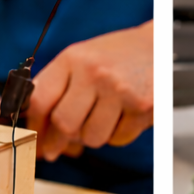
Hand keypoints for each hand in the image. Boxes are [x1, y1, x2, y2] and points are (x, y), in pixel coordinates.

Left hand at [27, 22, 152, 160]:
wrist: (159, 45)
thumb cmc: (117, 55)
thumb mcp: (82, 59)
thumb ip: (57, 86)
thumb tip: (36, 125)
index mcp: (73, 58)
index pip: (41, 100)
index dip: (35, 126)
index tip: (34, 138)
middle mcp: (94, 72)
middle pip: (64, 123)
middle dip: (58, 141)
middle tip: (57, 149)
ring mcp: (119, 90)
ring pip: (91, 137)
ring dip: (93, 136)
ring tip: (101, 119)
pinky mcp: (142, 107)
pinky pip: (118, 139)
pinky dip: (117, 134)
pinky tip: (122, 116)